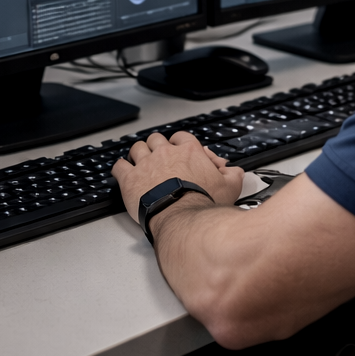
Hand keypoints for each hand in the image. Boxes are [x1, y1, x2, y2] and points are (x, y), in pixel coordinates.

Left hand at [111, 131, 244, 221]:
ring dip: (138, 154)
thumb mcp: (229, 187)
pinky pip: (119, 166)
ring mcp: (146, 163)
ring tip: (140, 163)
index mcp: (188, 151)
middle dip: (157, 146)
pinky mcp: (130, 178)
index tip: (179, 151)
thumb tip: (235, 171)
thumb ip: (233, 175)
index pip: (181, 137)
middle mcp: (165, 152)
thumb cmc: (204, 204)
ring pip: (137, 148)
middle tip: (159, 157)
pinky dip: (120, 168)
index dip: (179, 143)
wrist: (182, 218)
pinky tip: (122, 172)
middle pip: (156, 139)